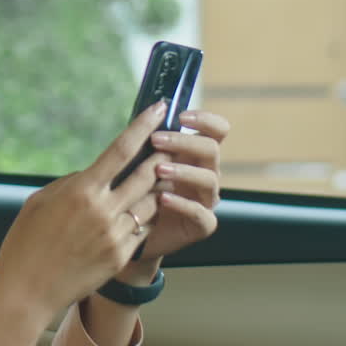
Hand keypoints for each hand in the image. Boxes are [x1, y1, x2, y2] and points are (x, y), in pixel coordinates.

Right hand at [0, 101, 172, 318]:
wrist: (27, 292)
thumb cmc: (26, 242)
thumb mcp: (41, 201)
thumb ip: (73, 183)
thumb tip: (97, 172)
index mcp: (81, 190)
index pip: (122, 149)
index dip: (144, 126)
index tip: (159, 108)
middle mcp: (103, 210)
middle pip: (147, 174)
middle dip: (163, 155)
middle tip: (173, 140)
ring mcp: (116, 235)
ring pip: (151, 203)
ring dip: (158, 187)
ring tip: (162, 175)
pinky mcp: (121, 256)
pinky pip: (144, 229)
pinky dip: (146, 216)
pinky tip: (145, 210)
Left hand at [133, 109, 228, 258]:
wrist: (129, 232)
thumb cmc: (133, 191)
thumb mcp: (138, 161)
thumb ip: (147, 142)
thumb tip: (145, 114)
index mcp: (195, 155)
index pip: (216, 130)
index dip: (205, 120)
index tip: (181, 116)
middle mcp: (205, 174)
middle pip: (212, 150)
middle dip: (184, 142)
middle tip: (156, 140)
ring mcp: (206, 199)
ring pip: (209, 179)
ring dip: (183, 171)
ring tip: (158, 169)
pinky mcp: (202, 224)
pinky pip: (201, 213)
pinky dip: (182, 203)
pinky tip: (163, 198)